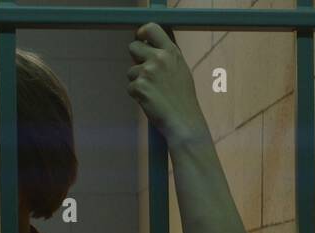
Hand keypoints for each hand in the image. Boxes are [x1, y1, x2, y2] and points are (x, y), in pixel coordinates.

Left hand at [126, 23, 209, 146]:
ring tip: (154, 93)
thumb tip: (149, 47)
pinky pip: (130, 87)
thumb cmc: (183, 100)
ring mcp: (148, 72)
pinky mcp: (139, 86)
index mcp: (171, 52)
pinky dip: (137, 95)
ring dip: (138, 82)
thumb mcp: (180, 71)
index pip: (151, 29)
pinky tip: (151, 102)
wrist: (183, 122)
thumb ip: (166, 58)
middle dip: (136, 60)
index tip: (140, 38)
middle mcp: (159, 58)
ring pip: (131, 71)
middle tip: (146, 74)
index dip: (142, 33)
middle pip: (133, 47)